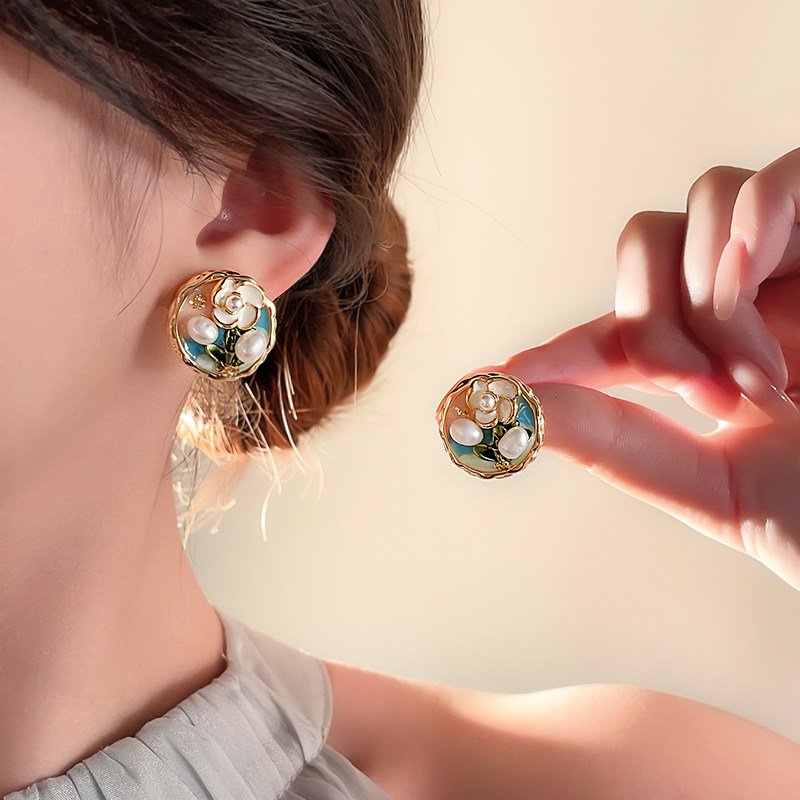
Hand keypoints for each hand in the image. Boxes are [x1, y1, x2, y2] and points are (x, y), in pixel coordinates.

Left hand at [499, 150, 799, 588]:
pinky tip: (763, 294)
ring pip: (701, 208)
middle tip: (693, 388)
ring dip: (707, 293)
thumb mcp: (719, 488)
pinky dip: (754, 233)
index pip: (612, 337)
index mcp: (713, 366)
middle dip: (649, 317)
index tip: (483, 387)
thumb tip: (516, 415)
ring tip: (759, 375)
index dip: (554, 356)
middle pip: (646, 247)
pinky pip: (778, 183)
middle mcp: (753, 304)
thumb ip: (619, 446)